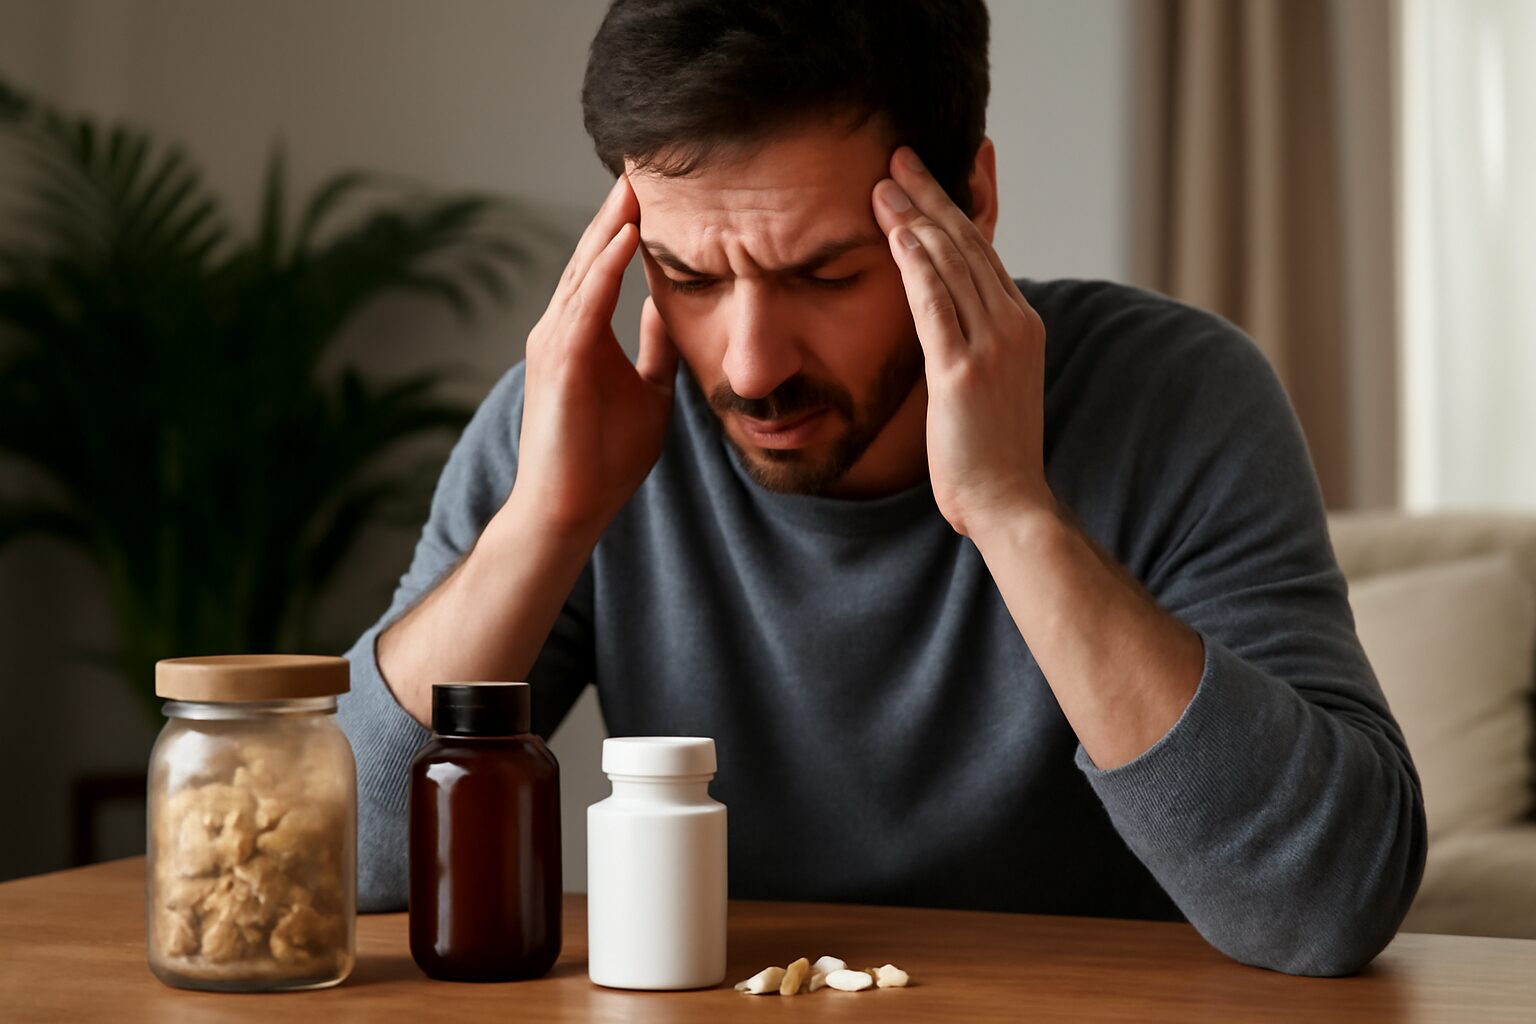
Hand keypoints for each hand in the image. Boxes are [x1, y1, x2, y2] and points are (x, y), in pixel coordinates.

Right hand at [510, 175, 679, 542]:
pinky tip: (627, 237)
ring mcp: (555, 343)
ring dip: (612, 225)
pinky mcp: (559, 364)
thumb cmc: (603, 459)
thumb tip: (673, 309)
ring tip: (639, 181)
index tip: (661, 185)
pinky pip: (584, 305)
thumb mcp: (649, 391)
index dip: (630, 224)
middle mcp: (561, 328)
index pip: (607, 264)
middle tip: (646, 160)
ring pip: (585, 269)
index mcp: (582, 333)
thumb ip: (656, 349)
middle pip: (592, 254)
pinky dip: (604, 269)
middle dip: (619, 208)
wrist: (571, 510)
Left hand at [872, 147, 1053, 537]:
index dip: (951, 210)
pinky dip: (915, 264)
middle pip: (967, 244)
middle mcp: (1013, 325)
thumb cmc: (991, 454)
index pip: (982, 253)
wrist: (1008, 502)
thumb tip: (947, 325)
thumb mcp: (990, 387)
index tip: (924, 178)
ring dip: (915, 218)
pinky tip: (895, 232)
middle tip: (899, 157)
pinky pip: (936, 304)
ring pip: (951, 264)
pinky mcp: (963, 371)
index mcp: (1022, 325)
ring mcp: (992, 345)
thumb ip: (974, 347)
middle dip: (930, 196)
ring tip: (883, 182)